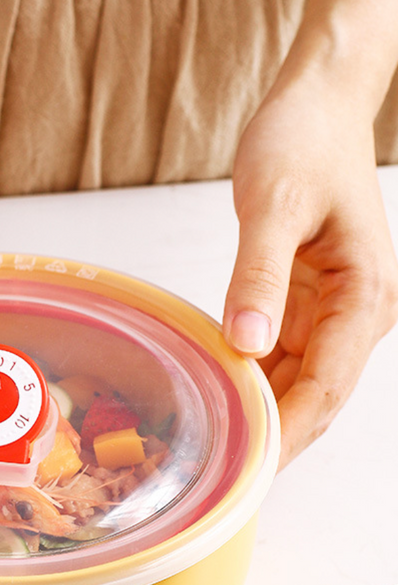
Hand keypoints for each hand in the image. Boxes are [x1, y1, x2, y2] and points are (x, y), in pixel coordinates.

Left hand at [224, 83, 397, 467]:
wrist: (314, 107)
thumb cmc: (303, 142)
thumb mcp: (274, 204)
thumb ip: (259, 276)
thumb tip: (246, 344)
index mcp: (364, 295)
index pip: (326, 385)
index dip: (289, 433)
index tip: (253, 471)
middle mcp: (354, 311)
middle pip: (314, 393)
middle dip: (275, 436)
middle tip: (228, 477)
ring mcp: (330, 308)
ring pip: (295, 379)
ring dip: (262, 413)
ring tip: (221, 450)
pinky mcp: (302, 299)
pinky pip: (278, 352)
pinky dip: (251, 376)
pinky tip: (222, 395)